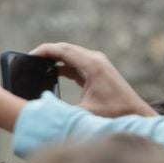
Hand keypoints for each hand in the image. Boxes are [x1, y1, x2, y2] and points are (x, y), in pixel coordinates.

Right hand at [29, 41, 156, 116]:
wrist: (135, 114)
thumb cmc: (113, 114)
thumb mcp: (83, 113)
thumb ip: (61, 109)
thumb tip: (39, 108)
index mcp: (91, 65)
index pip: (62, 50)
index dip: (43, 51)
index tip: (28, 56)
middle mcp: (95, 59)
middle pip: (65, 49)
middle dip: (46, 53)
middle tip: (28, 61)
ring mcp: (97, 63)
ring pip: (70, 54)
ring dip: (54, 59)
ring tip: (36, 66)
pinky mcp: (97, 70)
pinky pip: (76, 63)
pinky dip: (62, 66)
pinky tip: (51, 73)